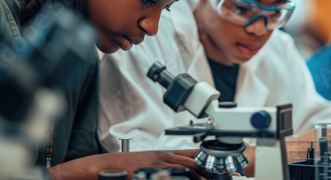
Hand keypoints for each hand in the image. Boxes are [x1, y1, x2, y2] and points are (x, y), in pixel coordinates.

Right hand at [48, 150, 207, 179]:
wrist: (104, 167)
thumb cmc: (124, 167)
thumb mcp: (148, 163)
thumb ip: (164, 167)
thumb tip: (180, 173)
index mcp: (164, 154)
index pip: (192, 153)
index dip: (208, 159)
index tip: (221, 166)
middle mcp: (164, 157)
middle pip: (194, 160)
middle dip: (211, 168)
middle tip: (226, 174)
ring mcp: (158, 165)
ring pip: (188, 167)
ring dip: (202, 174)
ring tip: (215, 178)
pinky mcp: (151, 173)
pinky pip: (173, 175)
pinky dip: (185, 178)